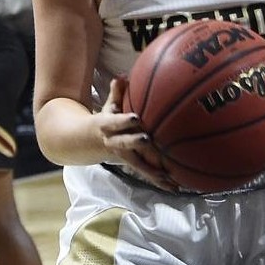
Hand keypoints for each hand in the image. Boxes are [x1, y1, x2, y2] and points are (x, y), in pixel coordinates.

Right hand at [98, 77, 177, 191]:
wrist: (88, 143)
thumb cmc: (106, 120)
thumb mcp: (108, 106)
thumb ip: (116, 92)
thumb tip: (122, 76)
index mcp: (108, 126)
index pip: (115, 122)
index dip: (124, 121)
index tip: (135, 118)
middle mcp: (115, 143)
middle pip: (126, 144)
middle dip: (135, 142)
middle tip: (147, 140)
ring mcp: (124, 156)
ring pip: (139, 165)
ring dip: (153, 172)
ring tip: (169, 178)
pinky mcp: (133, 165)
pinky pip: (147, 174)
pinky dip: (160, 181)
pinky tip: (176, 187)